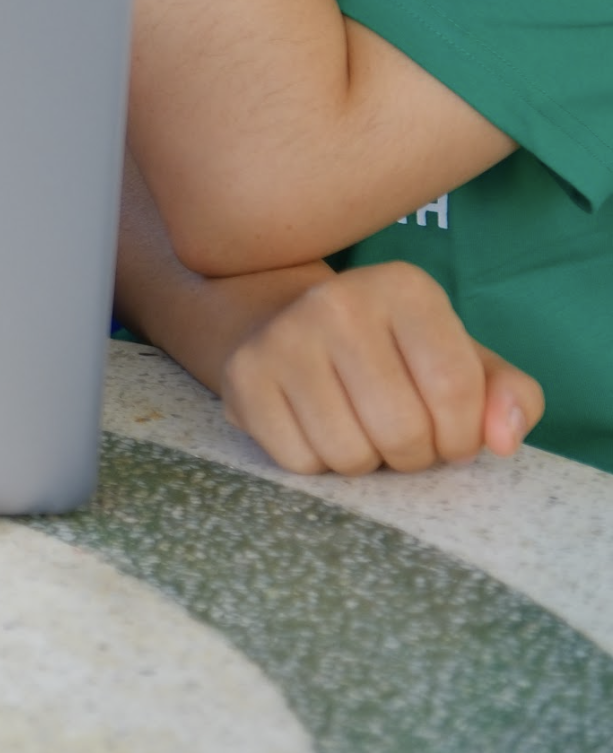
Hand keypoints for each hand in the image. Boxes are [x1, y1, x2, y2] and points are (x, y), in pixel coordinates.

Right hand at [219, 261, 543, 475]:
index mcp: (404, 288)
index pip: (455, 389)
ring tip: (361, 432)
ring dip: (365, 462)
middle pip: (402, 429)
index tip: (451, 434)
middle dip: (414, 455)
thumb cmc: (392, 354)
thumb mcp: (463, 360)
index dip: (462, 435)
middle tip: (403, 438)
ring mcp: (282, 336)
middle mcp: (337, 301)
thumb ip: (510, 396)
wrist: (284, 324)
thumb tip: (504, 439)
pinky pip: (299, 461)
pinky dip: (317, 465)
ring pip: (350, 454)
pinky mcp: (243, 375)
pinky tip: (317, 429)